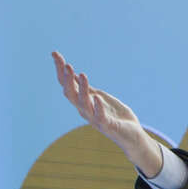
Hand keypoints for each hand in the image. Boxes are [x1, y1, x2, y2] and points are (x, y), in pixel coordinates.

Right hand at [51, 51, 162, 176]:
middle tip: (68, 66)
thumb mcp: (99, 96)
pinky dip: (98, 108)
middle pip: (70, 94)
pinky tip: (97, 98)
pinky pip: (100, 117)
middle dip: (67, 80)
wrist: (132, 135)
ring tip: (83, 75)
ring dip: (82, 90)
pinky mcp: (108, 126)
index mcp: (82, 102)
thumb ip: (87, 88)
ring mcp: (95, 119)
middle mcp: (85, 110)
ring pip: (84, 104)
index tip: (55, 54)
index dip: (60, 70)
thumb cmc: (114, 115)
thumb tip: (73, 73)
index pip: (66, 84)